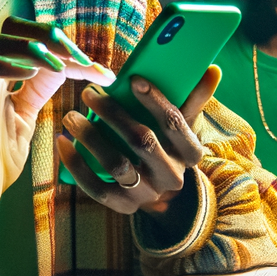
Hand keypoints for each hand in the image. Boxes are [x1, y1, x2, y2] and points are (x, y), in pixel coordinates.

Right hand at [0, 19, 112, 245]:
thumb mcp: (27, 120)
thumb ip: (39, 92)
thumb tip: (69, 72)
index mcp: (6, 77)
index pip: (36, 42)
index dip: (70, 49)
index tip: (102, 71)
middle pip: (9, 27)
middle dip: (46, 34)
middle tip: (78, 58)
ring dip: (28, 46)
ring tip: (56, 65)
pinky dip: (3, 65)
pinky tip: (29, 74)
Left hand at [56, 65, 220, 215]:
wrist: (162, 192)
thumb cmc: (169, 145)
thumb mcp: (185, 124)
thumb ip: (194, 97)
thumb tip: (212, 68)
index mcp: (191, 153)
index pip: (175, 124)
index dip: (154, 100)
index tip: (133, 79)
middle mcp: (172, 176)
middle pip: (142, 141)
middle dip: (113, 114)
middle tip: (89, 93)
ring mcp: (147, 194)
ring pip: (117, 164)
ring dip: (91, 137)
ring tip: (71, 116)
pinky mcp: (123, 206)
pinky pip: (97, 188)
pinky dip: (78, 166)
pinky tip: (64, 144)